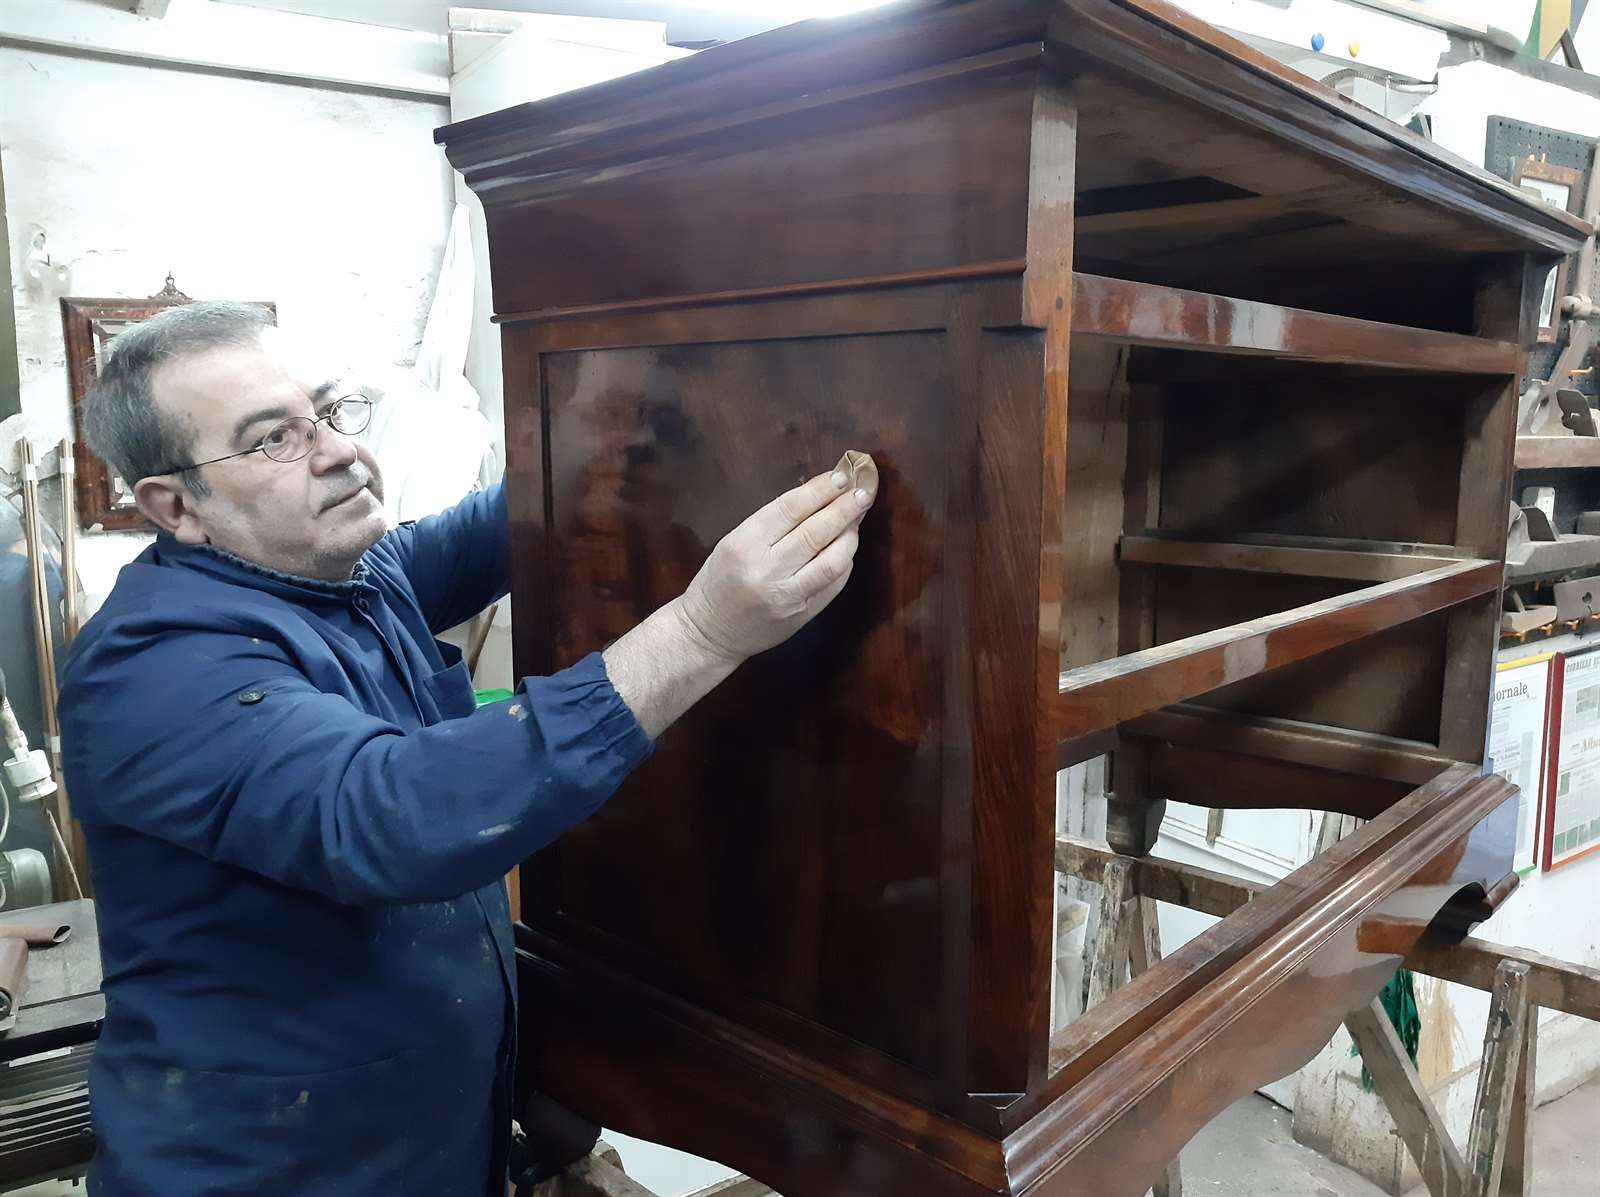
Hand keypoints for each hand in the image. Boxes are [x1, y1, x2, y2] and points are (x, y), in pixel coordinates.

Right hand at [676, 456, 877, 664]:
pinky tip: (845, 549)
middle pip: (816, 532)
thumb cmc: (719, 580)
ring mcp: (787, 596)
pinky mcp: (802, 616)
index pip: (790, 509)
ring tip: (856, 521)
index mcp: (744, 544)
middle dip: (845, 508)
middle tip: (863, 492)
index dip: (820, 490)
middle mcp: (766, 570)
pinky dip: (844, 562)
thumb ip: (772, 522)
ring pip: (832, 561)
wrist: (709, 632)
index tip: (841, 476)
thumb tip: (818, 497)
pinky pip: (834, 584)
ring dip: (850, 536)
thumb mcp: (734, 542)